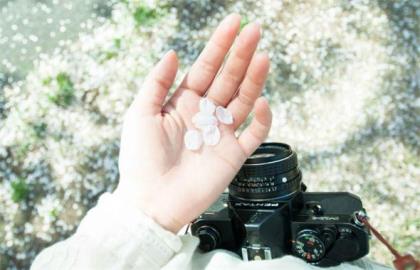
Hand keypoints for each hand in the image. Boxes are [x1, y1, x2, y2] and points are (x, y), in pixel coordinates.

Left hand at [114, 14, 271, 232]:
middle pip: (228, 79)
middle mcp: (205, 115)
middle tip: (255, 31)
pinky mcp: (233, 155)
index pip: (206, 68)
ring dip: (254, 79)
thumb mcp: (139, 113)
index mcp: (184, 102)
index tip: (234, 23)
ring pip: (243, 100)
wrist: (151, 202)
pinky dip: (261, 119)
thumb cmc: (140, 160)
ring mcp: (221, 134)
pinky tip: (261, 101)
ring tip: (262, 56)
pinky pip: (253, 134)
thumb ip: (157, 82)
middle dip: (241, 54)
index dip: (220, 45)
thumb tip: (173, 52)